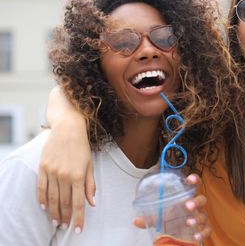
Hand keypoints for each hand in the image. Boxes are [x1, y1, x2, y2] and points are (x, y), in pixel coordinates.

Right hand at [37, 86, 93, 233]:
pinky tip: (44, 207)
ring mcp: (52, 171)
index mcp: (78, 175)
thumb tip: (92, 203)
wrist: (68, 128)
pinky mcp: (43, 167)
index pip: (78, 203)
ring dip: (53, 212)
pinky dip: (42, 199)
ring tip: (56, 221)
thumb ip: (90, 184)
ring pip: (51, 198)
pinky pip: (41, 187)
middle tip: (66, 226)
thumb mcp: (90, 165)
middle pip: (63, 202)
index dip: (79, 218)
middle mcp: (64, 175)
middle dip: (65, 217)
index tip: (79, 229)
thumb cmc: (82, 147)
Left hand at [134, 174, 210, 242]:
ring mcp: (202, 218)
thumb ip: (150, 219)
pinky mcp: (204, 229)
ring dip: (197, 219)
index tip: (189, 179)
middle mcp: (197, 207)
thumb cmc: (173, 222)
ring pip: (204, 215)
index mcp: (188, 198)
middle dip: (196, 202)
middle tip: (187, 205)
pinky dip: (202, 233)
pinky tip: (195, 236)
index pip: (195, 185)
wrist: (180, 236)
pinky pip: (207, 230)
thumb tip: (135, 221)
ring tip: (189, 223)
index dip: (195, 180)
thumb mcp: (161, 219)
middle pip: (202, 199)